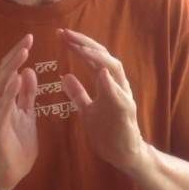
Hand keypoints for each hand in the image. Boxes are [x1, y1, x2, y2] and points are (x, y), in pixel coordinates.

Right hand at [0, 34, 38, 189]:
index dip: (18, 54)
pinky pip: (3, 106)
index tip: (30, 37)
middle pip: (3, 72)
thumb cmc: (16, 144)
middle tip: (27, 39)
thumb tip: (28, 70)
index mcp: (2, 97)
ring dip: (12, 68)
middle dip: (15, 55)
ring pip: (1, 85)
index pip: (10, 70)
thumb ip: (27, 94)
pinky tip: (17, 80)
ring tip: (23, 53)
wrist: (8, 173)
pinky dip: (9, 92)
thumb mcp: (27, 114)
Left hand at [58, 28, 147, 171]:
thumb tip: (65, 76)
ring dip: (96, 58)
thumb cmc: (108, 132)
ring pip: (114, 70)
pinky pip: (119, 95)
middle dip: (85, 43)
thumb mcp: (87, 110)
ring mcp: (124, 96)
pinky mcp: (126, 112)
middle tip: (65, 34)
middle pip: (103, 56)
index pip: (93, 57)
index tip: (61, 35)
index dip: (78, 44)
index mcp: (107, 83)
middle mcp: (118, 84)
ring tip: (80, 48)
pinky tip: (100, 72)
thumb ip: (78, 93)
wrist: (125, 155)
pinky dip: (110, 83)